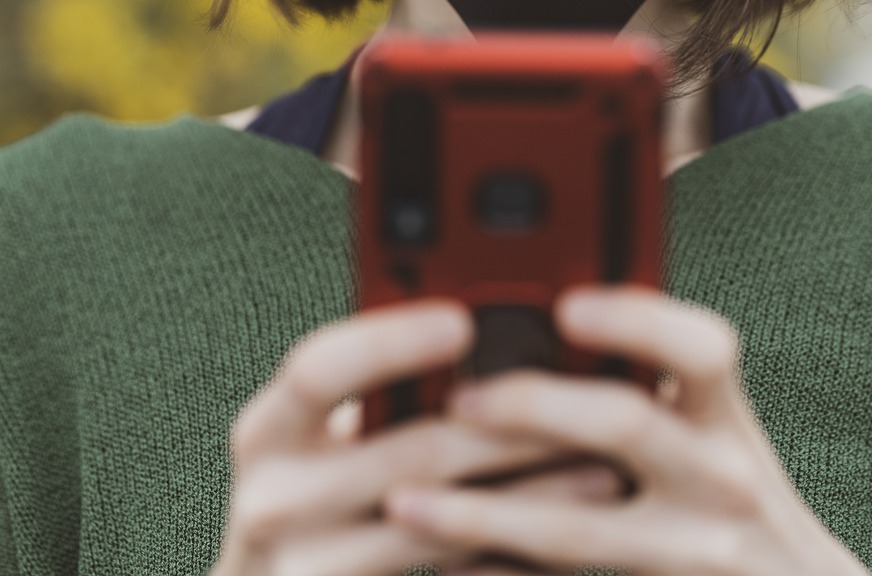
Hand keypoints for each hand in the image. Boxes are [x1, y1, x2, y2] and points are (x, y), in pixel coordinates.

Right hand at [211, 300, 625, 575]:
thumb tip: (489, 325)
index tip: (464, 321)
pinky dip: (516, 557)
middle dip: (514, 426)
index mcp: (266, 430)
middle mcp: (272, 500)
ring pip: (447, 524)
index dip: (392, 342)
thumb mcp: (321, 434)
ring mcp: (305, 569)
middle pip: (411, 453)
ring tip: (605, 468)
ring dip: (535, 494)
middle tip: (590, 400)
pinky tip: (569, 535)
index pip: (319, 370)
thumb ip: (380, 390)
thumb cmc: (320, 491)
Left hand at [382, 287, 870, 575]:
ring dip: (480, 512)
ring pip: (575, 527)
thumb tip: (541, 330)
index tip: (567, 305)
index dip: (636, 319)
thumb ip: (654, 393)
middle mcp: (722, 479)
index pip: (702, 348)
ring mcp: (695, 551)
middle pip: (625, 423)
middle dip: (532, 404)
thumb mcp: (715, 441)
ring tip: (405, 502)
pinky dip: (501, 575)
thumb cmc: (733, 508)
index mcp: (726, 419)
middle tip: (458, 398)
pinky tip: (445, 567)